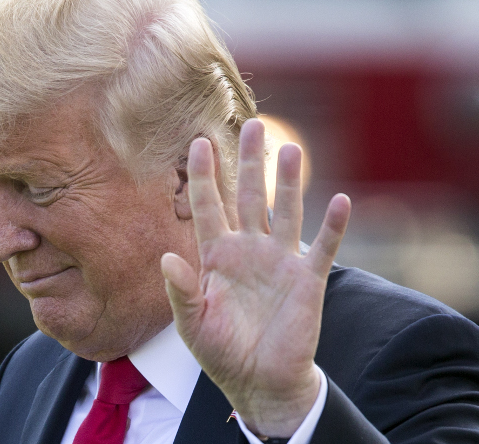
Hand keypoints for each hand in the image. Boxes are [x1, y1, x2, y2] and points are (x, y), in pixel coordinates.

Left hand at [161, 118, 350, 436]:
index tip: (196, 143)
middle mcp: (248, 248)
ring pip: (285, 211)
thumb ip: (181, 290)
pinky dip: (333, 226)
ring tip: (291, 150)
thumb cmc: (221, 350)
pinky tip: (340, 200)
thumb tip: (166, 257)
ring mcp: (279, 260)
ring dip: (288, 183)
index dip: (203, 176)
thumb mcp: (193, 323)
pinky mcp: (307, 279)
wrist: (259, 380)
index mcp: (216, 255)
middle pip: (248, 196)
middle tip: (253, 125)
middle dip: (249, 162)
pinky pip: (323, 247)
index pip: (208, 206)